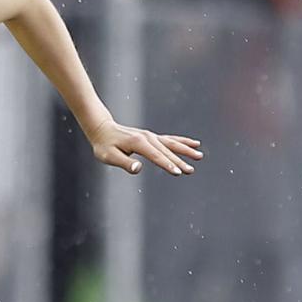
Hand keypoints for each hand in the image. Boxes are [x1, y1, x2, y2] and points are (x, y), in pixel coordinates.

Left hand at [86, 118, 201, 176]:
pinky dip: (182, 141)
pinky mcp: (151, 137)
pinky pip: (170, 139)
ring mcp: (150, 136)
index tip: (177, 172)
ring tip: (199, 156)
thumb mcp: (109, 156)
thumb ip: (124, 163)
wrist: (102, 129)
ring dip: (186, 150)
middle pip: (166, 151)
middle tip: (190, 171)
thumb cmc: (104, 145)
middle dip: (179, 161)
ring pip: (172, 144)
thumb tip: (139, 169)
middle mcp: (147, 137)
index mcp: (138, 142)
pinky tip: (194, 144)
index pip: (155, 156)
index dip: (166, 164)